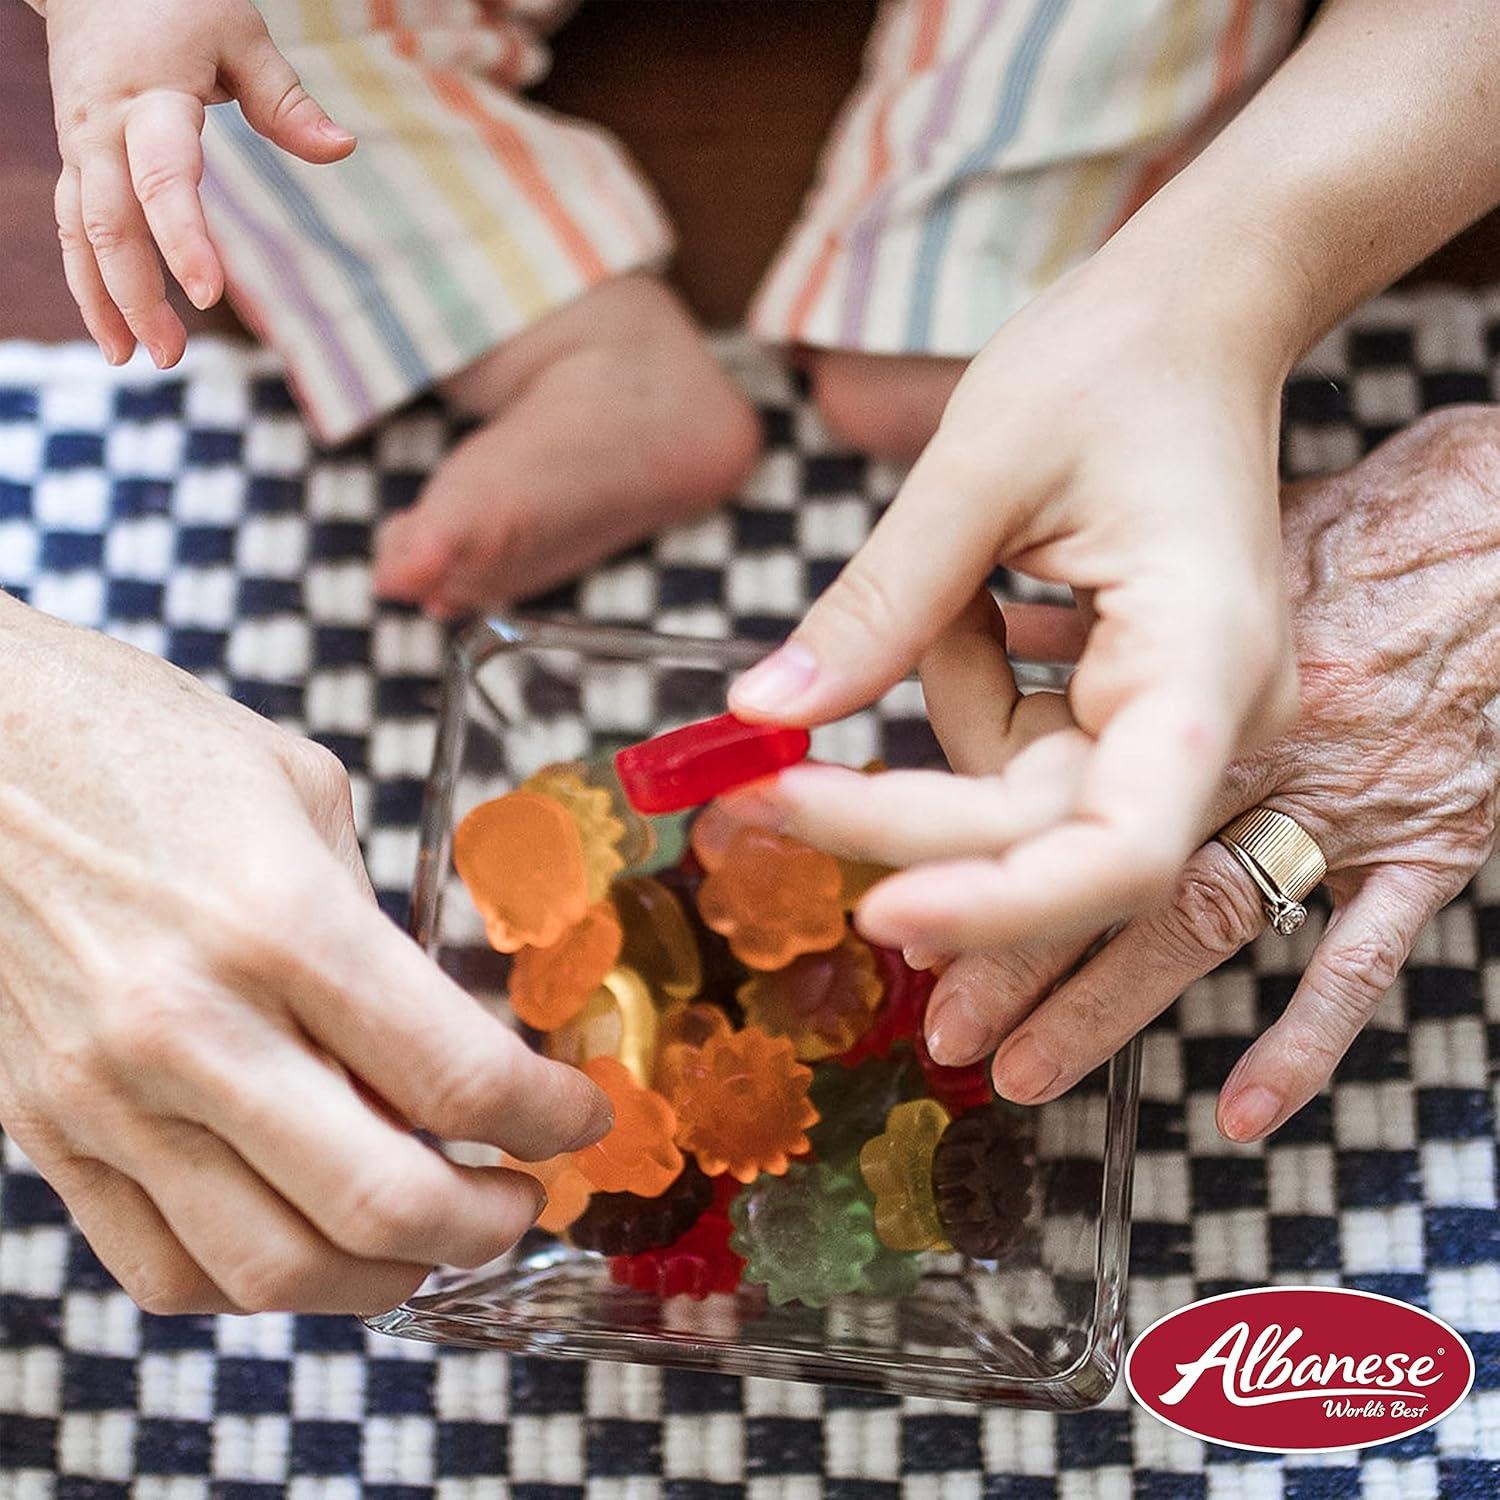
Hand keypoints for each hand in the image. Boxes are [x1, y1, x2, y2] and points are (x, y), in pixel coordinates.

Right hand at [0, 598, 609, 1313]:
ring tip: (430, 1236)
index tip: (578, 1117)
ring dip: (385, 1278)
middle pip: (379, 1204)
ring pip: (272, 1269)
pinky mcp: (46, 1132)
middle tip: (523, 1199)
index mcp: (280, 922)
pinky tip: (307, 1233)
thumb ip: (376, 934)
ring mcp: (105, 1096)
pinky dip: (258, 1282)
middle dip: (487, 1224)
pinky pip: (162, 1268)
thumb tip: (434, 1046)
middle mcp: (190, 1027)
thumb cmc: (146, 744)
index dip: (547, 1117)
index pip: (455, 1076)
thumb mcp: (308, 797)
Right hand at [41, 0, 353, 368]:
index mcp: (149, 99)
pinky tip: (113, 333)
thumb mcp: (239, 34)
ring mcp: (79, 147)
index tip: (208, 293)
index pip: (163, 178)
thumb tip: (342, 147)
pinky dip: (86, 282)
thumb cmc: (177, 2)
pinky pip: (71, 229)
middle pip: (108, 223)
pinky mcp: (73, 161)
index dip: (183, 238)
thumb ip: (285, 100)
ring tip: (136, 361)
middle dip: (135, 295)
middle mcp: (101, 130)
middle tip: (170, 356)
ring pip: (78, 234)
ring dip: (104, 301)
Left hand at [729, 250, 1299, 945]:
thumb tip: (762, 712)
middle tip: (757, 792)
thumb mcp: (977, 469)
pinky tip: (971, 611)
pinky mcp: (1132, 711)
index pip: (1121, 850)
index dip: (1000, 906)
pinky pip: (1020, 752)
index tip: (876, 908)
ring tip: (948, 590)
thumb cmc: (1116, 360)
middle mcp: (1212, 718)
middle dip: (898, 815)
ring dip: (934, 726)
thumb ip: (878, 607)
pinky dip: (963, 694)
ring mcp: (1177, 722)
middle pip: (1043, 835)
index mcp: (1204, 661)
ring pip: (1019, 802)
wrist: (1196, 318)